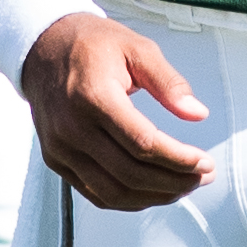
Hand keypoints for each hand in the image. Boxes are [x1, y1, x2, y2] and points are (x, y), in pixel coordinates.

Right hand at [22, 13, 214, 207]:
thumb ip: (169, 83)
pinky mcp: (55, 159)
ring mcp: (60, 148)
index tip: (204, 162)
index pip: (143, 144)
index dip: (179, 159)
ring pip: (114, 192)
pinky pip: (95, 193)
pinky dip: (128, 200)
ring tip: (183, 186)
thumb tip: (196, 113)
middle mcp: (72, 127)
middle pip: (130, 174)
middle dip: (174, 182)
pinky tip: (152, 192)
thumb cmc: (89, 45)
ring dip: (154, 196)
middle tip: (202, 177)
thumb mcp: (137, 48)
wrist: (42, 48)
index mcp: (93, 97)